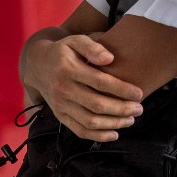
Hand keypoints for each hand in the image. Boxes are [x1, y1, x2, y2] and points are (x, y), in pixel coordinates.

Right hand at [22, 34, 143, 140]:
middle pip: (96, 105)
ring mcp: (60, 105)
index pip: (99, 82)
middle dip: (121, 109)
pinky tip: (114, 134)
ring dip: (113, 123)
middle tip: (139, 109)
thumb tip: (109, 58)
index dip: (121, 89)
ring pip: (89, 121)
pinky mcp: (59, 116)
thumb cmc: (63, 51)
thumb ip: (92, 46)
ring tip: (131, 120)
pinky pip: (79, 130)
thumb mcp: (75, 40)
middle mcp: (63, 89)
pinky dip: (98, 136)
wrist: (37, 65)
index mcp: (68, 69)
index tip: (139, 93)